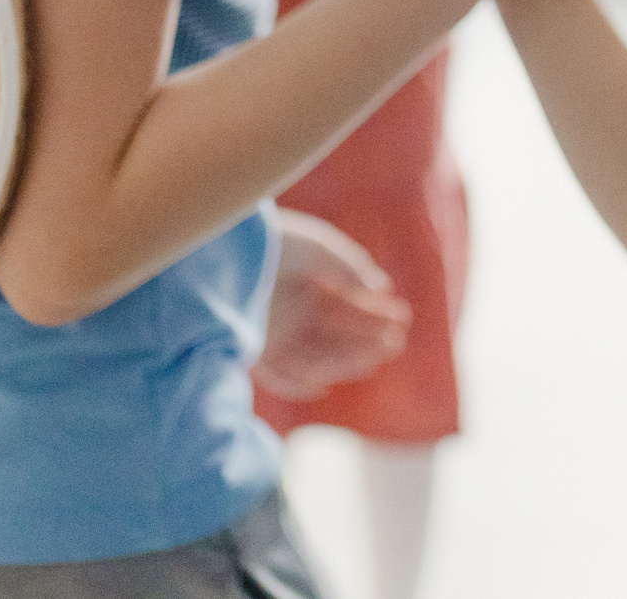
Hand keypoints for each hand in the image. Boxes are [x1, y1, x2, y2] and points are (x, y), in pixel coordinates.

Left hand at [257, 210, 412, 400]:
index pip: (348, 308)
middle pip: (336, 336)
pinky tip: (322, 383)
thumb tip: (382, 289)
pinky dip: (296, 385)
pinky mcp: (251, 349)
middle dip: (368, 340)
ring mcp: (274, 332)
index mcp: (309, 285)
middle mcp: (294, 313)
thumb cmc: (273, 241)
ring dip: (344, 362)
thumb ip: (349, 268)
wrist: (225, 248)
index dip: (375, 314)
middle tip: (395, 343)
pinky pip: (276, 376)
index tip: (400, 317)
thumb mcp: (317, 248)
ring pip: (314, 358)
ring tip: (372, 359)